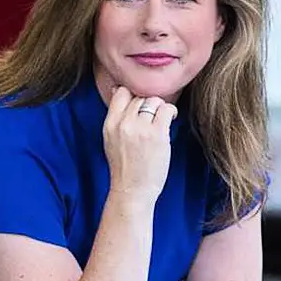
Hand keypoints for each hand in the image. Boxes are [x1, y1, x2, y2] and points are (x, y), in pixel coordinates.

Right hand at [102, 86, 177, 202]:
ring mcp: (140, 128)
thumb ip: (115, 117)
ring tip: (162, 119)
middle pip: (139, 96)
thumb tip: (118, 90)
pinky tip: (170, 119)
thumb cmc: (124, 167)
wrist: (132, 190)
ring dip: (160, 107)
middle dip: (148, 103)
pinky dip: (170, 112)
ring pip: (153, 100)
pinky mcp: (157, 134)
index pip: (121, 92)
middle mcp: (123, 123)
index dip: (132, 94)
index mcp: (109, 124)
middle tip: (153, 115)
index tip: (140, 103)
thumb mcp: (111, 139)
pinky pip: (166, 110)